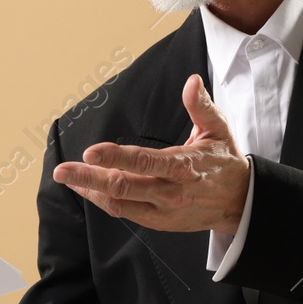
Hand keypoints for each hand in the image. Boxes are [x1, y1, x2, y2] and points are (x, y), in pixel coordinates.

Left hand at [53, 74, 249, 233]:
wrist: (240, 202)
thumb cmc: (223, 163)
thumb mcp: (218, 130)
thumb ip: (201, 106)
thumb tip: (191, 82)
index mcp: (184, 166)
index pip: (144, 162)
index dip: (116, 158)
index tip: (91, 152)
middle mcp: (170, 191)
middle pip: (124, 186)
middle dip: (89, 178)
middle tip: (62, 170)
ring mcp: (162, 210)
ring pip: (119, 202)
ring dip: (89, 190)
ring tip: (66, 177)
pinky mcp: (157, 222)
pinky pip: (124, 211)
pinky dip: (102, 200)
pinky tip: (86, 188)